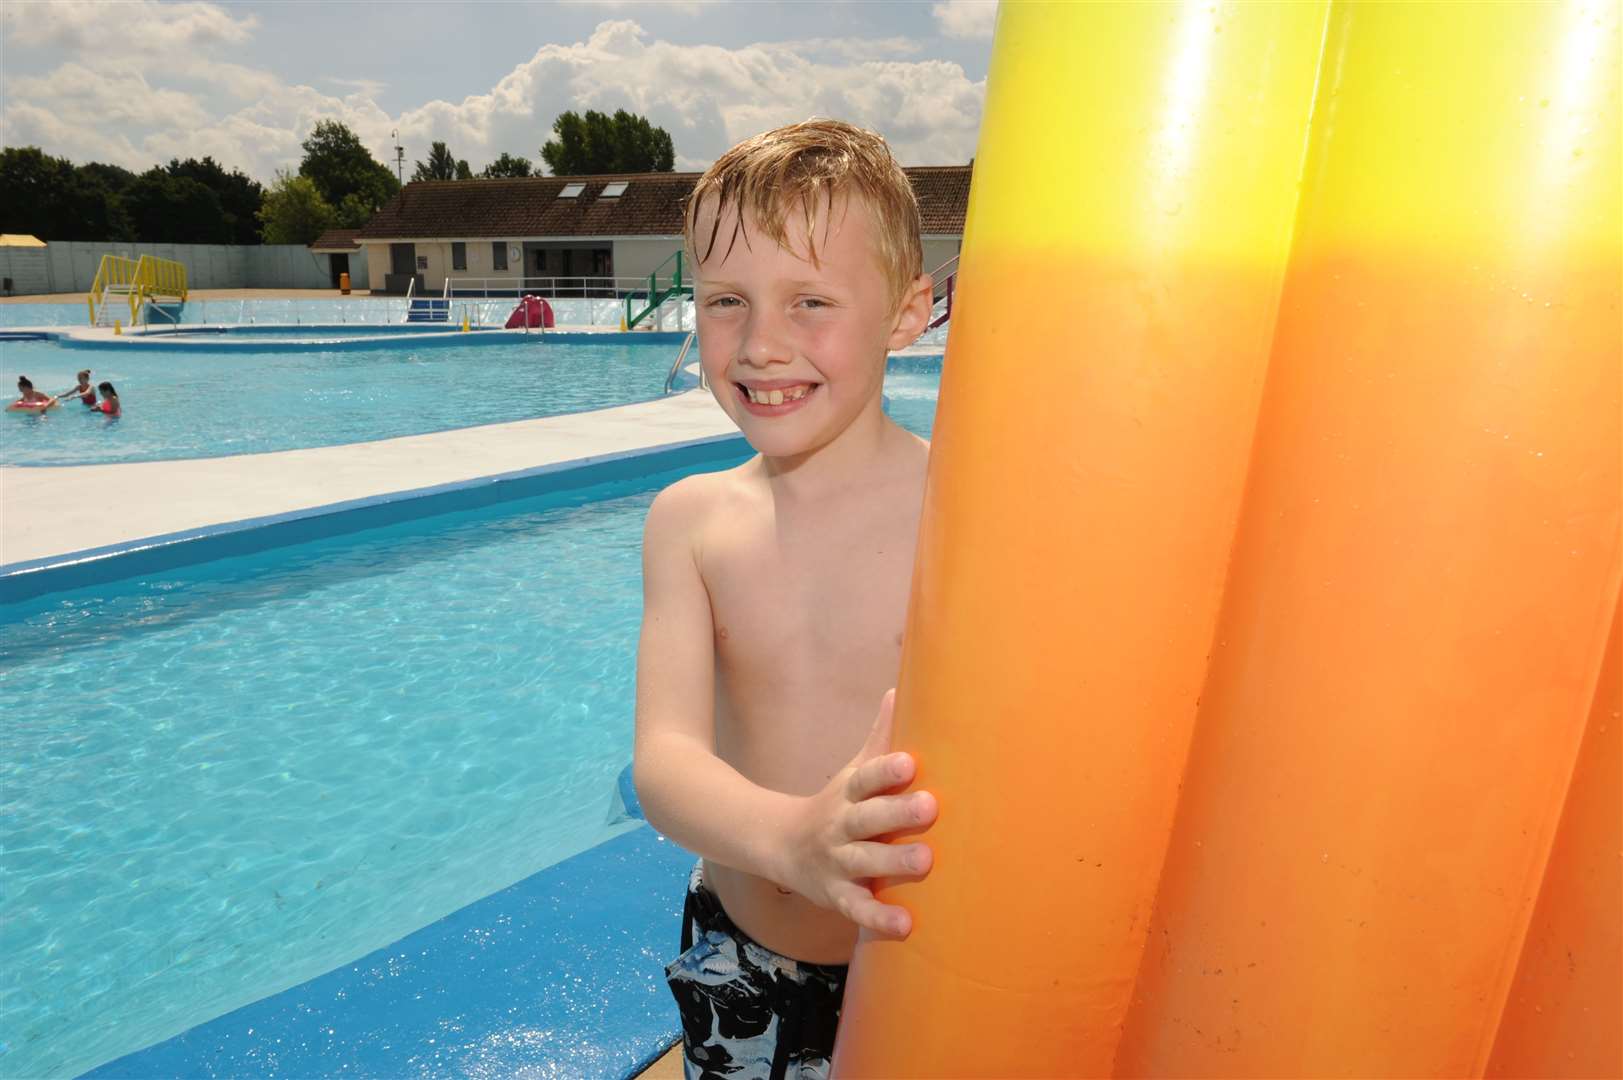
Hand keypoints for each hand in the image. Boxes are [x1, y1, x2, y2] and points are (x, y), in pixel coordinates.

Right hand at [778, 689, 937, 938]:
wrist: (781, 845)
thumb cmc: (837, 804)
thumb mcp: (853, 772)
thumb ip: (879, 737)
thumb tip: (901, 687)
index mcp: (848, 794)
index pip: (866, 779)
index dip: (885, 771)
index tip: (908, 763)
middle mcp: (841, 827)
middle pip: (868, 819)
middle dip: (897, 814)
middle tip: (930, 807)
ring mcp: (837, 862)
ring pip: (864, 862)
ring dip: (893, 863)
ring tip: (926, 861)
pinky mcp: (837, 895)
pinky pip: (857, 908)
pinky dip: (879, 918)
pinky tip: (905, 924)